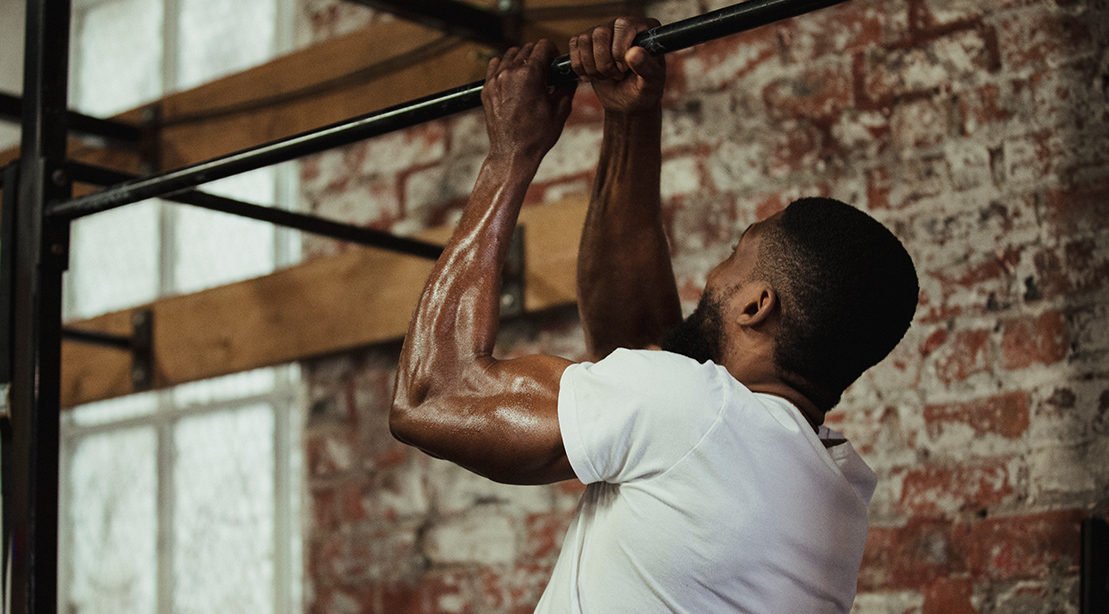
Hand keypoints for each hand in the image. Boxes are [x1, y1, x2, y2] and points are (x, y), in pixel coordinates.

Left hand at [482, 40, 576, 162]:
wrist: (513, 154)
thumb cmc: (536, 136)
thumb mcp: (561, 111)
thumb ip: (567, 87)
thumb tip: (568, 77)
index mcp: (530, 75)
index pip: (543, 46)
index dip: (553, 52)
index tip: (554, 63)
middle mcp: (510, 73)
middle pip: (527, 48)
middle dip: (538, 57)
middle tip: (545, 73)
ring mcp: (496, 80)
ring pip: (510, 55)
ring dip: (521, 60)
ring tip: (529, 77)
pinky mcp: (487, 89)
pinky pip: (495, 66)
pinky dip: (505, 68)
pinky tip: (513, 80)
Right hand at [569, 17, 664, 115]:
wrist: (627, 102)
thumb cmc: (643, 91)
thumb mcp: (651, 84)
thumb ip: (647, 68)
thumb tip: (634, 53)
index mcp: (644, 29)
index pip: (623, 25)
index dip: (619, 50)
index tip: (624, 69)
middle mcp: (622, 26)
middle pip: (600, 33)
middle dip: (604, 63)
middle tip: (617, 76)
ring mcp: (603, 32)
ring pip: (584, 40)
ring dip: (593, 67)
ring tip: (607, 77)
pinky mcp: (586, 43)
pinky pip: (574, 46)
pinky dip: (580, 67)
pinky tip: (593, 76)